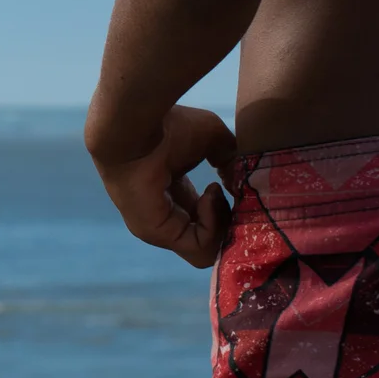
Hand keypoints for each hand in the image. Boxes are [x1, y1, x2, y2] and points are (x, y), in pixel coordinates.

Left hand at [91, 103, 238, 266]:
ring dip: (223, 224)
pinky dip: (213, 225)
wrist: (137, 127)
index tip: (239, 191)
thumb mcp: (212, 140)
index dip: (229, 212)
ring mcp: (160, 229)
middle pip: (210, 241)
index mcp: (176, 195)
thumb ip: (230, 160)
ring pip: (207, 250)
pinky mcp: (158, 234)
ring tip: (216, 192)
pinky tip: (209, 195)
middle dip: (230, 225)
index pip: (208, 221)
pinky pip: (199, 246)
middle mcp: (167, 216)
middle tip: (236, 200)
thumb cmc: (168, 128)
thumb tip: (241, 183)